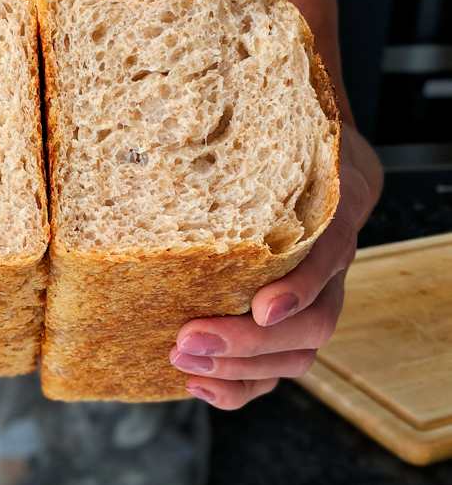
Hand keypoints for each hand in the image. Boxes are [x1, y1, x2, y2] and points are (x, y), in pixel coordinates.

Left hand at [170, 128, 382, 409]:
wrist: (316, 156)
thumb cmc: (277, 141)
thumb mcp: (265, 127)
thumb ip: (222, 128)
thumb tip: (152, 99)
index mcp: (332, 207)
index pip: (330, 252)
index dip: (300, 284)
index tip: (261, 306)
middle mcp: (330, 259)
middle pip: (314, 321)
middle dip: (250, 341)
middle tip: (187, 339)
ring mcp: (316, 295)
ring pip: (300, 353)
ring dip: (241, 369)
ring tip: (183, 361)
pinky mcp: (292, 319)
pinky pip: (280, 367)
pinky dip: (242, 386)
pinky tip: (199, 384)